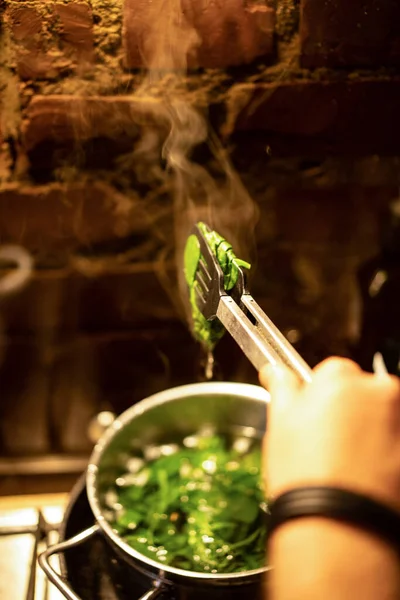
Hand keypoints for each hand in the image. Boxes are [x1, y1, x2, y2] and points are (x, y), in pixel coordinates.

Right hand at [260, 357, 399, 510]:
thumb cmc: (304, 475)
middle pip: (364, 392)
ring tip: (349, 464)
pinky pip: (395, 443)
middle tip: (329, 443)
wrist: (340, 529)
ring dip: (372, 431)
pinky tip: (366, 475)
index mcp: (342, 379)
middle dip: (352, 410)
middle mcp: (380, 393)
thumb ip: (282, 389)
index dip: (321, 395)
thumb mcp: (280, 424)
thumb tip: (275, 371)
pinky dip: (386, 453)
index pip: (333, 371)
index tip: (314, 415)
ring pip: (385, 417)